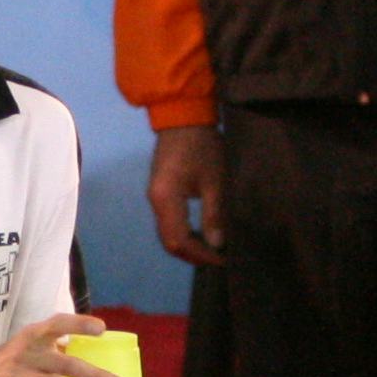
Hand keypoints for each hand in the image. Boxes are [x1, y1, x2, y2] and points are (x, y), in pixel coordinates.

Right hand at [0, 311, 115, 376]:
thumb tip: (90, 360)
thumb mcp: (25, 351)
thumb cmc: (4, 367)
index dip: (78, 325)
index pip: (56, 325)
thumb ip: (52, 353)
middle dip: (91, 373)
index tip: (102, 328)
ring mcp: (11, 376)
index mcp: (29, 339)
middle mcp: (22, 355)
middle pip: (61, 362)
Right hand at [147, 125, 223, 267]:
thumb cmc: (202, 147)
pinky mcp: (159, 191)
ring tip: (211, 249)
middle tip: (217, 259)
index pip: (178, 240)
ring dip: (187, 245)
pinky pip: (168, 221)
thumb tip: (216, 244)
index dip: (199, 255)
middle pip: (168, 240)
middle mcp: (155, 201)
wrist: (183, 117)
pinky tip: (200, 232)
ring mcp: (155, 197)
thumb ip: (214, 214)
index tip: (222, 259)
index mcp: (166, 199)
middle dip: (192, 254)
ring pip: (167, 232)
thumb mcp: (215, 180)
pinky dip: (183, 233)